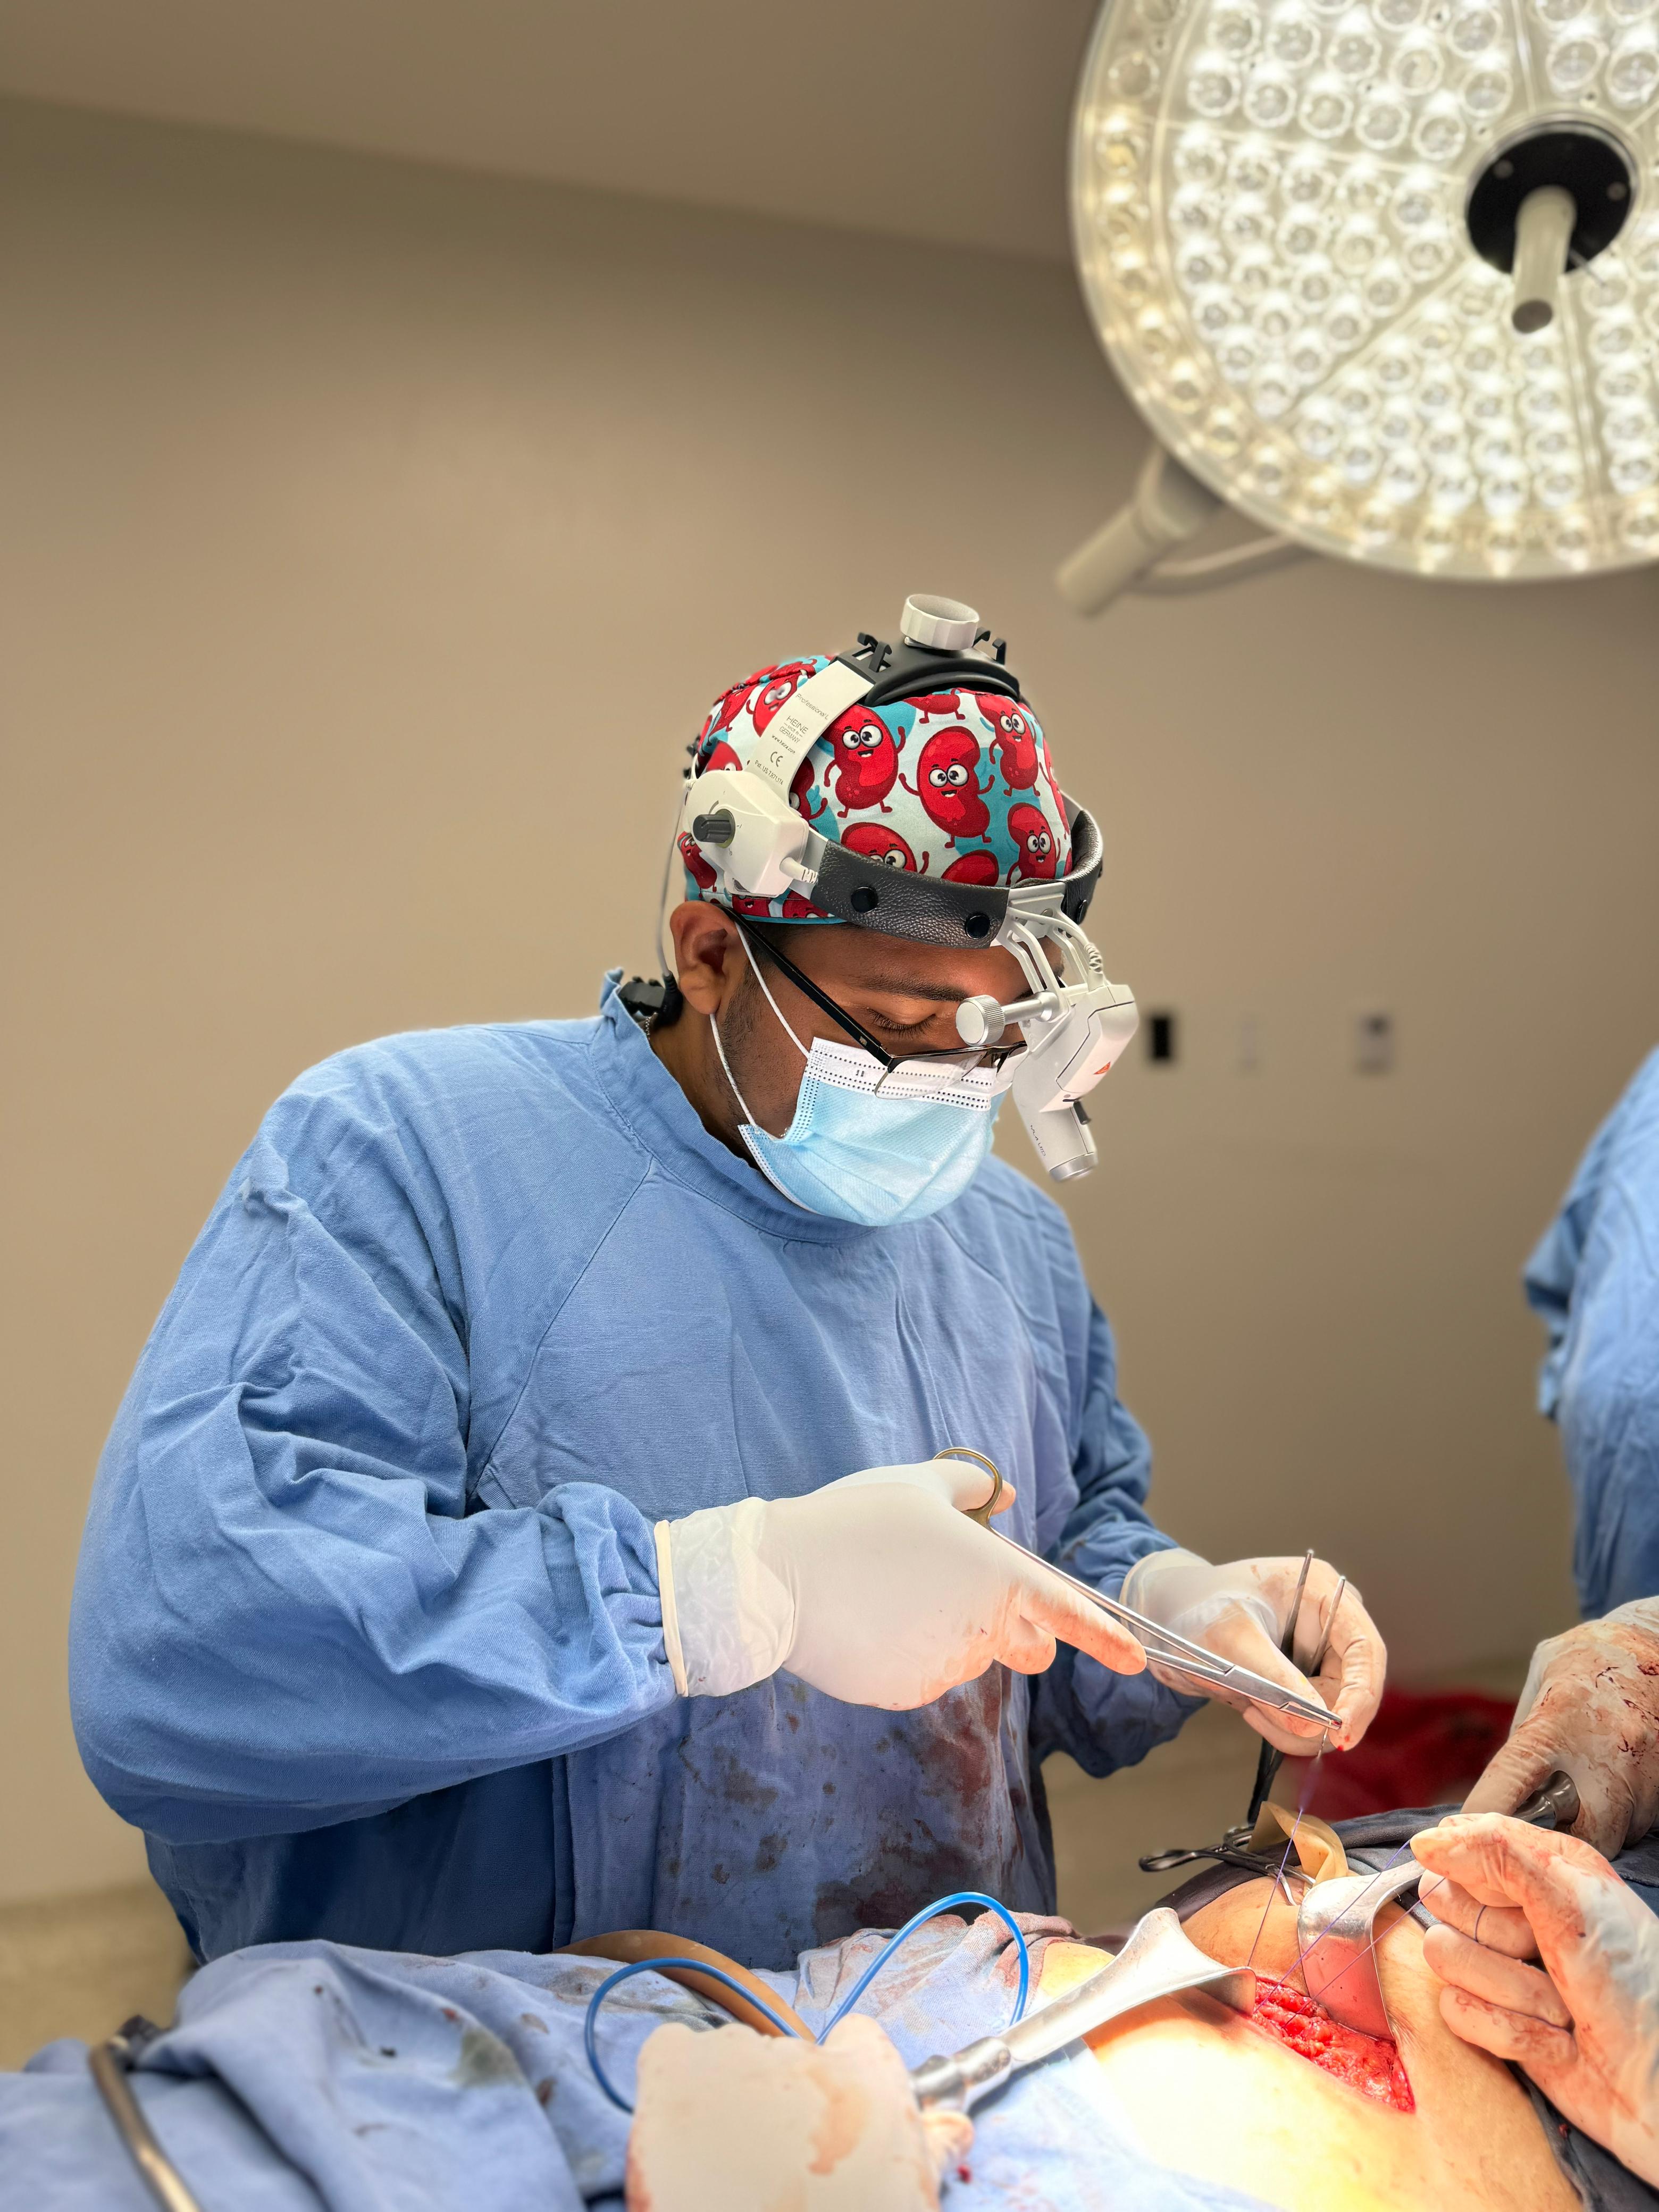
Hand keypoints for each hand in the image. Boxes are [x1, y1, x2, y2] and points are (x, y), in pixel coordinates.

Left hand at [627, 2012, 964, 2209]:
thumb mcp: (904, 2199)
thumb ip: (930, 2150)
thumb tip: (954, 2128)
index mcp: (871, 2083)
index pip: (860, 2041)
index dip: (847, 2078)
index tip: (834, 2116)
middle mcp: (807, 2058)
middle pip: (795, 2058)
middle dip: (787, 2102)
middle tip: (776, 2166)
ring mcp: (739, 2063)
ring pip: (734, 2055)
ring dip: (731, 2097)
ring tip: (725, 2166)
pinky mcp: (678, 2076)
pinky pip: (671, 2047)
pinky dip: (675, 2079)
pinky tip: (682, 2132)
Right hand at [658, 1459, 1145, 1708]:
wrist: (779, 1578)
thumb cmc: (853, 1521)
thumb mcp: (915, 1488)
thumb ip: (971, 1489)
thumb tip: (1005, 1493)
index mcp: (994, 1575)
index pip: (1067, 1613)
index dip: (1106, 1639)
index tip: (1137, 1660)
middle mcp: (981, 1628)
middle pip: (1027, 1645)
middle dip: (1018, 1630)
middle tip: (964, 1592)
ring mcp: (945, 1668)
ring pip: (969, 1657)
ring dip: (949, 1634)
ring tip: (890, 1592)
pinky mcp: (908, 1694)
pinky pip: (926, 1675)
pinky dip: (910, 1654)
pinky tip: (871, 1622)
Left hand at [1118, 1549, 1384, 1752]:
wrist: (1165, 1616)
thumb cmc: (1195, 1607)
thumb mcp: (1231, 1639)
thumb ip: (1275, 1681)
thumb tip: (1315, 1728)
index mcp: (1323, 1593)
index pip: (1365, 1650)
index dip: (1361, 1695)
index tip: (1340, 1734)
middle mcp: (1329, 1623)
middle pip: (1353, 1688)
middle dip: (1315, 1716)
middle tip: (1262, 1716)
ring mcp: (1316, 1653)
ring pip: (1330, 1712)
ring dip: (1292, 1723)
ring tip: (1247, 1704)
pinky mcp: (1300, 1680)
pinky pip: (1308, 1719)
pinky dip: (1282, 1725)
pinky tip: (1250, 1707)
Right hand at [1412, 1811, 1658, 2188]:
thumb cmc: (1634, 1984)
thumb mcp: (1572, 1899)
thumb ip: (1497, 1854)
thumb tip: (1423, 1843)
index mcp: (1539, 1868)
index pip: (1460, 1841)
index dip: (1478, 1872)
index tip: (1517, 1900)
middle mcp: (1516, 1913)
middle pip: (1442, 1899)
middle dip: (1497, 1937)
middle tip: (1547, 1956)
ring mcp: (1501, 1969)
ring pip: (1444, 1956)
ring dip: (1510, 1991)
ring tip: (1562, 2010)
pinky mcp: (1492, 2021)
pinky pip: (1456, 2011)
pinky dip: (1510, 2032)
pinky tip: (1555, 2044)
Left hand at [1460, 1599, 1658, 1853]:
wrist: (1652, 1647)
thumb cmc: (1585, 1662)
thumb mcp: (1540, 1680)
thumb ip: (1523, 1735)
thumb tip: (1500, 1793)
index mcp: (1557, 1723)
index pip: (1510, 1782)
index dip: (1482, 1815)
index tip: (1458, 1837)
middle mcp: (1603, 1756)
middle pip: (1571, 1836)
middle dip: (1548, 1843)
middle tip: (1529, 1833)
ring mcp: (1640, 1778)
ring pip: (1609, 1839)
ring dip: (1584, 1833)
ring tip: (1571, 1805)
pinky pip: (1634, 1827)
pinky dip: (1615, 1821)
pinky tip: (1605, 1793)